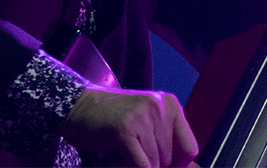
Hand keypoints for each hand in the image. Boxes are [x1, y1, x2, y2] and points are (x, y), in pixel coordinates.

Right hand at [58, 85, 197, 166]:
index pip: (190, 149)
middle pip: (171, 160)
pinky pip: (141, 166)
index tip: (157, 163)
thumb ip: (165, 141)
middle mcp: (160, 107)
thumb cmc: (111, 119)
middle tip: (131, 154)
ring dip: (137, 165)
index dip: (175, 165)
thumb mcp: (146, 122)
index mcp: (170, 104)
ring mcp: (143, 117)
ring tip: (121, 154)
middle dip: (152, 165)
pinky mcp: (125, 130)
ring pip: (155, 165)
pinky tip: (115, 160)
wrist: (76, 106)